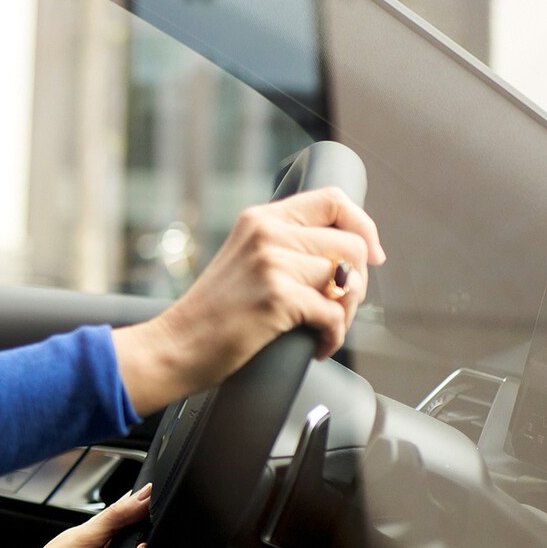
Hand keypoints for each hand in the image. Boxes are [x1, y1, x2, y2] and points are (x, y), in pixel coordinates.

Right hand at [112, 187, 384, 414]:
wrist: (175, 346)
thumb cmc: (212, 315)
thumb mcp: (245, 262)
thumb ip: (285, 248)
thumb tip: (347, 260)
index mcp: (260, 219)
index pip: (333, 200)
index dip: (363, 226)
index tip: (371, 256)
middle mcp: (267, 233)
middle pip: (351, 245)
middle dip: (357, 284)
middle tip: (340, 309)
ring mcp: (271, 263)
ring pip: (347, 280)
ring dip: (347, 314)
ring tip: (324, 330)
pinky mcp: (276, 297)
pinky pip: (334, 314)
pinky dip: (334, 337)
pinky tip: (318, 348)